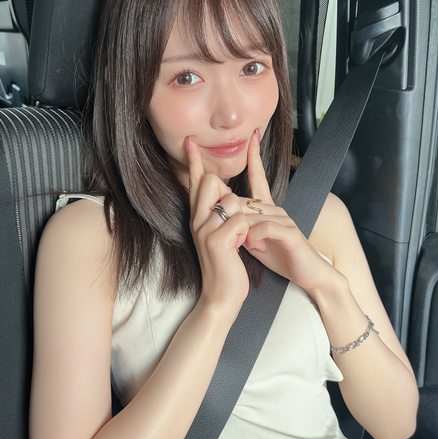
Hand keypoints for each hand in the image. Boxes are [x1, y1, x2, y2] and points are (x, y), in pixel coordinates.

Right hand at [185, 137, 249, 312]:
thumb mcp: (220, 237)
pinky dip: (247, 232)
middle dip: (230, 192)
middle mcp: (196, 220)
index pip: (195, 183)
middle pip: (212, 182)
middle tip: (235, 218)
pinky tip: (243, 248)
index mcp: (198, 217)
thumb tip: (226, 195)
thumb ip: (219, 215)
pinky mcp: (217, 241)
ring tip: (240, 239)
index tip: (190, 141)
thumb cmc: (225, 266)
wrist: (222, 296)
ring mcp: (205, 230)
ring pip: (231, 200)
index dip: (194, 162)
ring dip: (243, 217)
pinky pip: (240, 219)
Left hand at [241, 130, 337, 295]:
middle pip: (244, 200)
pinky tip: (253, 246)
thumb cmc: (281, 256)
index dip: (254, 157)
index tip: (251, 136)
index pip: (258, 177)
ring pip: (252, 214)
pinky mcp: (289, 232)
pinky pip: (266, 226)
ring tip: (243, 246)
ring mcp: (283, 219)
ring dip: (242, 230)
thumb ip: (242, 225)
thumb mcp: (255, 239)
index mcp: (267, 208)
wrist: (307, 274)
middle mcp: (275, 208)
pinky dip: (255, 236)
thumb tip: (225, 214)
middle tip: (226, 227)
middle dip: (231, 211)